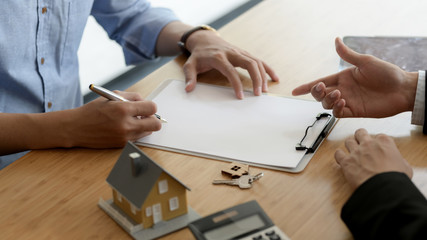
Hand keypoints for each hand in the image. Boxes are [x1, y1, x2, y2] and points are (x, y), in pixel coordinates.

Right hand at [66, 91, 161, 147]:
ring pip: (148, 132)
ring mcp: (125, 136)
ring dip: (144, 125)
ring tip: (131, 121)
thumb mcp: (111, 96)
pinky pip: (137, 137)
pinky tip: (124, 127)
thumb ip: (131, 96)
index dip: (150, 107)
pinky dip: (135, 132)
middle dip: (153, 118)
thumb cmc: (93, 110)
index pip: (152, 108)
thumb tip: (145, 101)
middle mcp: (126, 124)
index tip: (146, 107)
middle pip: (155, 124)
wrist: (76, 128)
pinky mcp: (122, 144)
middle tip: (144, 116)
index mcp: (123, 109)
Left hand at [183, 30, 279, 98]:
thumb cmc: (199, 55)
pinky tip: (274, 78)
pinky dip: (267, 69)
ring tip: (265, 90)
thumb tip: (188, 89)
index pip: (231, 71)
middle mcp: (232, 53)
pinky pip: (259, 60)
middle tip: (259, 94)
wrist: (205, 39)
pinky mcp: (245, 53)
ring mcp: (240, 52)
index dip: (236, 84)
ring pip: (256, 61)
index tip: (240, 97)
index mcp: (219, 57)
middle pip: (249, 64)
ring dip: (263, 75)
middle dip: (256, 79)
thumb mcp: (190, 64)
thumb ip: (190, 76)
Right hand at [292, 37, 417, 117]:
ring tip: (339, 95)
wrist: (402, 89)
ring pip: (327, 104)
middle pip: (320, 94)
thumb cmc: (387, 73)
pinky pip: (338, 113)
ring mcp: (348, 101)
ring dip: (328, 100)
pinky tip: (343, 102)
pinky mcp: (355, 111)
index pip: (320, 82)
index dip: (307, 87)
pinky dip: (337, 109)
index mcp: (343, 77)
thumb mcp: (365, 61)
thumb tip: (336, 40)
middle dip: (316, 92)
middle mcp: (343, 89)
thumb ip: (347, 55)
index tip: (294, 91)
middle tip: (323, 89)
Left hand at [335, 128, 412, 189]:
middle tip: (360, 141)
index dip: (377, 142)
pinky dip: (339, 155)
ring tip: (351, 149)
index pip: (379, 136)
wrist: (383, 188)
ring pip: (348, 141)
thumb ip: (399, 160)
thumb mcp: (405, 167)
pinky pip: (338, 154)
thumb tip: (397, 162)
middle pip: (360, 133)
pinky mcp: (346, 162)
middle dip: (360, 136)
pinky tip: (342, 158)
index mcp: (384, 142)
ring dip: (350, 145)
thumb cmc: (394, 178)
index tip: (377, 147)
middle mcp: (368, 144)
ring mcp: (356, 152)